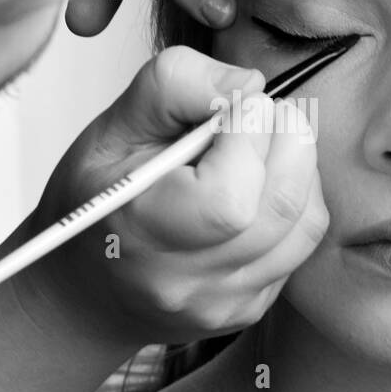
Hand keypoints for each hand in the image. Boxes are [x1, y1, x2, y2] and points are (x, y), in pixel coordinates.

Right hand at [24, 47, 329, 343]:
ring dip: (298, 167)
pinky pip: (301, 244)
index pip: (230, 194)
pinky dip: (294, 201)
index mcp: (142, 234)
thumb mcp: (111, 129)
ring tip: (257, 147)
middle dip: (288, 137)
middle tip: (257, 114)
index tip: (232, 104)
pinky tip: (258, 186)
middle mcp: (187, 282)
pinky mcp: (251, 308)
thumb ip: (175, 86)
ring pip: (305, 222)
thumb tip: (248, 83)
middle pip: (282, 204)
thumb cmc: (96, 203)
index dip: (248, 130)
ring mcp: (224, 303)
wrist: (85, 291)